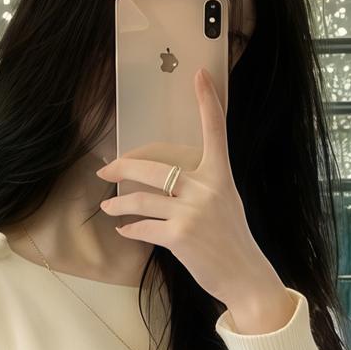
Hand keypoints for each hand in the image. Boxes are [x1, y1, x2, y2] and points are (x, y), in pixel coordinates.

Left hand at [95, 68, 292, 320]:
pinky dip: (130, 229)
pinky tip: (124, 230)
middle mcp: (207, 187)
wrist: (244, 275)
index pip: (215, 130)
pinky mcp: (180, 236)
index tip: (199, 74)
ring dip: (119, 203)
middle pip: (153, 167)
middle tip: (106, 170)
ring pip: (141, 199)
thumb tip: (162, 180)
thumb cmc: (231, 239)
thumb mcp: (225, 202)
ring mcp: (192, 212)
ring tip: (108, 206)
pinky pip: (143, 227)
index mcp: (220, 174)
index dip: (207, 101)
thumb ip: (201, 185)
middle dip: (123, 167)